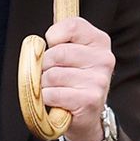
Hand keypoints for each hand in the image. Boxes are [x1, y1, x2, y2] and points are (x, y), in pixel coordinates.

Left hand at [41, 17, 114, 140]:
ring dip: (45, 85)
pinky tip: (58, 101)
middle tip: (54, 75)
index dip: (53, 37)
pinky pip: (52, 94)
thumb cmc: (69, 79)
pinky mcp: (90, 100)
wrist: (84, 115)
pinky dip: (47, 98)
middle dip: (45, 66)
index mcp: (99, 41)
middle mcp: (104, 58)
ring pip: (51, 75)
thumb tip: (35, 42)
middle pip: (56, 53)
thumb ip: (56, 40)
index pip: (72, 25)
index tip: (54, 46)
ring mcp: (99, 80)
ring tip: (57, 89)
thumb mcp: (66, 53)